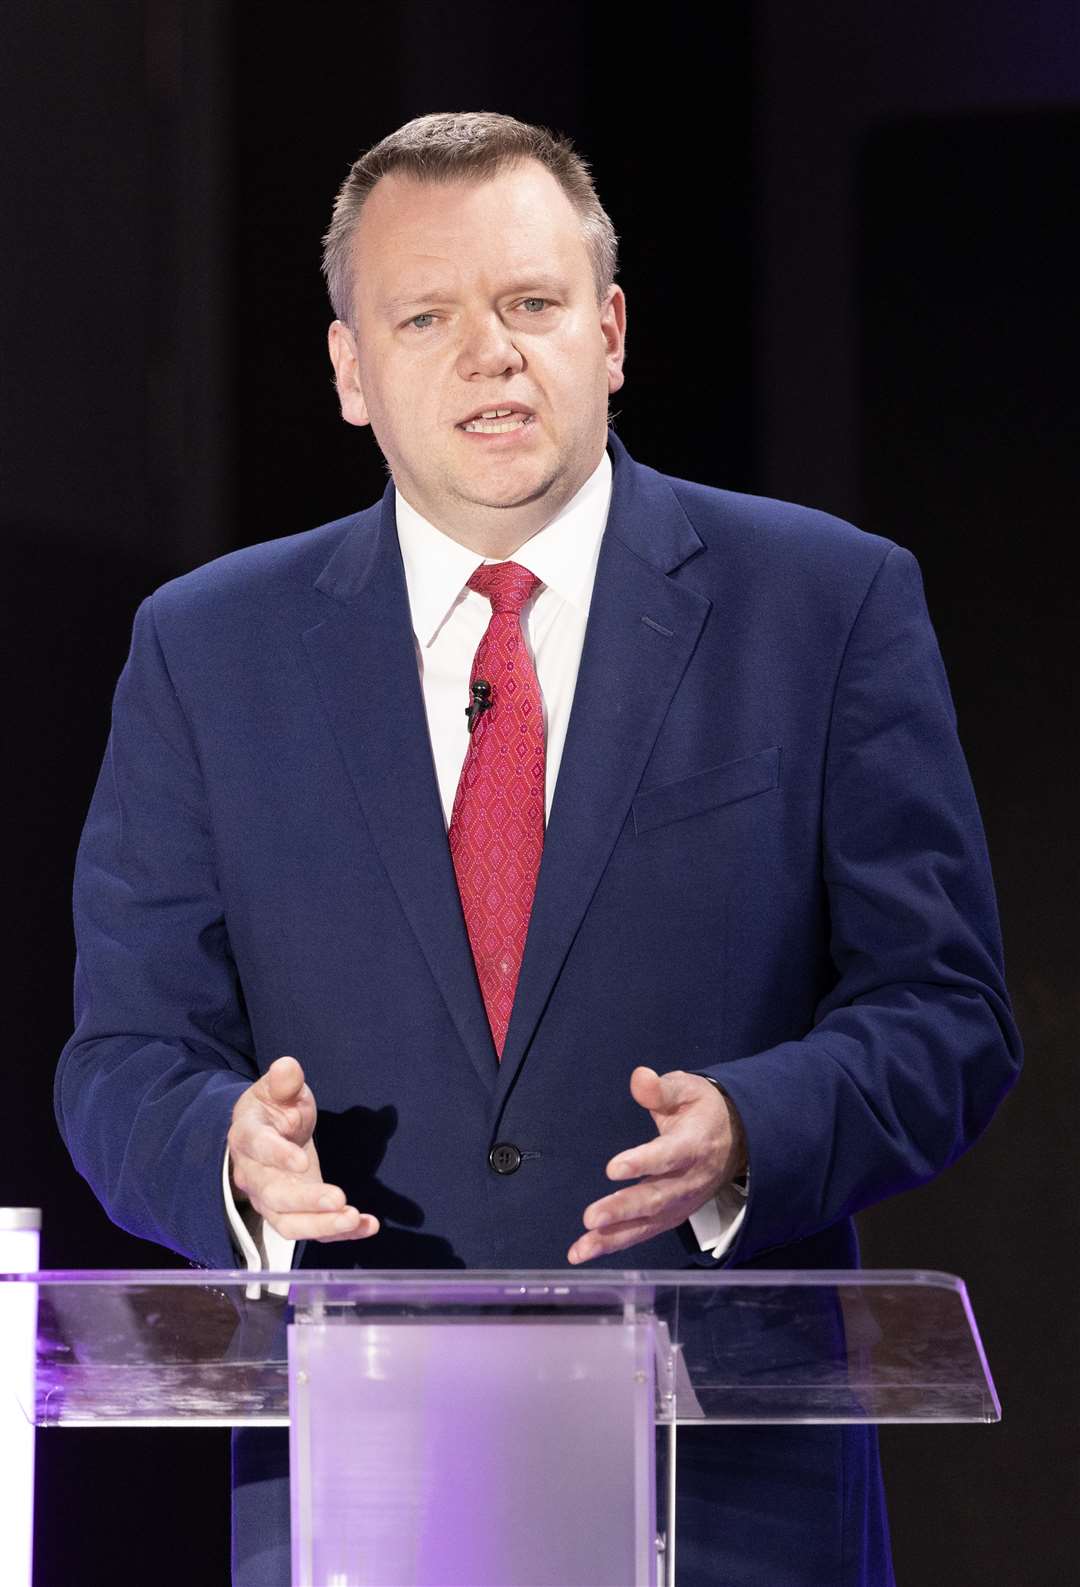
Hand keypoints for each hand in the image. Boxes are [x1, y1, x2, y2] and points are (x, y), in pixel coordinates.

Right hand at [228, 1055, 379, 1242]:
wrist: (268, 1132)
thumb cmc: (274, 1108)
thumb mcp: (278, 1088)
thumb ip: (284, 1080)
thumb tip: (288, 1067)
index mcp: (247, 1136)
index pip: (258, 1148)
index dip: (278, 1156)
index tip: (303, 1161)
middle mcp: (254, 1174)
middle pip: (274, 1196)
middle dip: (307, 1201)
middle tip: (339, 1200)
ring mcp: (271, 1199)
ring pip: (289, 1223)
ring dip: (322, 1225)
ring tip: (354, 1219)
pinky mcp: (293, 1213)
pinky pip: (314, 1229)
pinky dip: (341, 1232)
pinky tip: (369, 1225)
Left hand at [567, 1066, 746, 1264]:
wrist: (737, 1140)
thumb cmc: (703, 1111)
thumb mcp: (687, 1089)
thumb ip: (661, 1089)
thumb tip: (639, 1078)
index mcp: (693, 1144)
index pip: (668, 1156)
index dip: (643, 1162)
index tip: (614, 1167)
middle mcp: (688, 1180)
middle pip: (655, 1198)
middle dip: (623, 1209)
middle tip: (592, 1218)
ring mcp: (682, 1203)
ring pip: (647, 1224)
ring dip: (613, 1237)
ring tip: (582, 1247)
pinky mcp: (672, 1216)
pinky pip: (643, 1233)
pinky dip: (615, 1244)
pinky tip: (586, 1251)